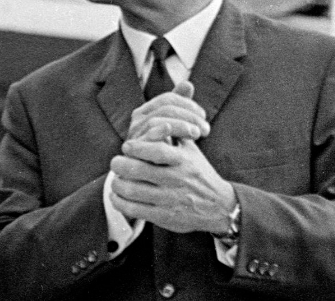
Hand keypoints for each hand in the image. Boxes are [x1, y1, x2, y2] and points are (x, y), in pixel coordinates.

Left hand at [109, 135, 236, 235]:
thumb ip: (177, 135)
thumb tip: (160, 118)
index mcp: (183, 161)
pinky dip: (119, 202)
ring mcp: (168, 199)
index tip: (127, 146)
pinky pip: (133, 210)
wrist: (218, 206)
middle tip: (116, 162)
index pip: (157, 151)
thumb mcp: (194, 152)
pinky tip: (117, 196)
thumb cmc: (200, 175)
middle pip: (138, 170)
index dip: (137, 147)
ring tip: (117, 179)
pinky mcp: (162, 216)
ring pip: (131, 190)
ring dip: (117, 184)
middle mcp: (176, 179)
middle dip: (120, 164)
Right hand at [127, 80, 209, 145]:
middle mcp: (138, 120)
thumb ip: (181, 107)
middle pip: (165, 107)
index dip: (188, 105)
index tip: (204, 117)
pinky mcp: (135, 148)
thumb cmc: (165, 152)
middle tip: (205, 129)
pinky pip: (149, 135)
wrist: (148, 181)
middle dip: (189, 115)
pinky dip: (166, 132)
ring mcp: (135, 133)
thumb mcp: (176, 130)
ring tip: (198, 135)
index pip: (169, 98)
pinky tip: (183, 137)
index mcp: (147, 111)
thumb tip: (187, 85)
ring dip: (183, 125)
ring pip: (159, 119)